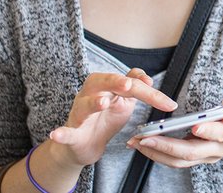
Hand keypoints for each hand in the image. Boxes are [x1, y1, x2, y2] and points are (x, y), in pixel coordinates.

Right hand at [48, 68, 177, 166]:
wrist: (85, 145)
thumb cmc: (103, 119)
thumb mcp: (123, 101)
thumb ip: (135, 87)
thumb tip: (147, 77)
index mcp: (104, 85)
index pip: (128, 83)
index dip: (148, 91)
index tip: (166, 100)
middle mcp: (89, 95)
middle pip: (102, 83)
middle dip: (115, 82)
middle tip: (129, 85)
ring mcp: (79, 113)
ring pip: (84, 105)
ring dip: (93, 103)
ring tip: (104, 103)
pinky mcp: (71, 133)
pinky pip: (65, 132)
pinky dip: (61, 133)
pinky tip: (56, 134)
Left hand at [126, 88, 222, 167]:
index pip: (219, 134)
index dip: (208, 131)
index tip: (194, 126)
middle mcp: (218, 148)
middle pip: (191, 152)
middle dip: (165, 146)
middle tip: (144, 138)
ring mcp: (208, 154)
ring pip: (180, 160)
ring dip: (156, 153)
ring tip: (136, 142)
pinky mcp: (200, 155)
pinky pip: (177, 159)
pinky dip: (159, 153)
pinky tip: (144, 144)